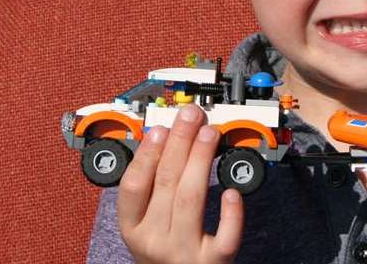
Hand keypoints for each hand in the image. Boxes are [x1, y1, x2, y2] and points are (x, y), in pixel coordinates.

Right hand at [118, 104, 244, 263]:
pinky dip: (231, 214)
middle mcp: (155, 241)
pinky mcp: (213, 262)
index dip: (147, 154)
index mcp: (133, 228)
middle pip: (166, 183)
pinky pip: (224, 238)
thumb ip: (154, 188)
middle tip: (191, 116)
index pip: (133, 187)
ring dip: (200, 160)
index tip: (161, 128)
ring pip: (192, 200)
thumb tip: (168, 139)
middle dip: (180, 143)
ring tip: (209, 133)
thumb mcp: (146, 222)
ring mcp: (184, 252)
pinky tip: (232, 191)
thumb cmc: (164, 248)